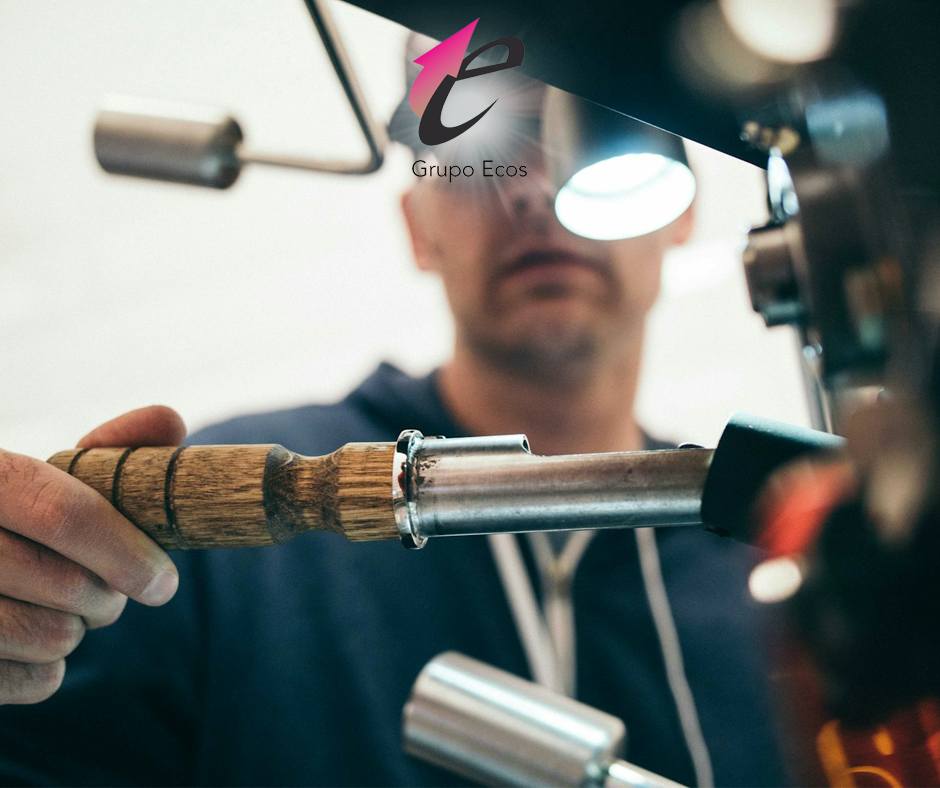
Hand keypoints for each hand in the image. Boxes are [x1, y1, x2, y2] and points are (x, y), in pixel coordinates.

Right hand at [0, 406, 184, 703]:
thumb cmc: (8, 520)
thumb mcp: (41, 477)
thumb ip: (107, 451)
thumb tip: (170, 420)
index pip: (67, 515)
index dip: (127, 553)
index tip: (164, 583)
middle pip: (70, 586)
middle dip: (109, 598)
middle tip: (106, 593)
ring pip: (52, 639)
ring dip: (76, 632)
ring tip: (60, 611)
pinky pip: (31, 682)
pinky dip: (46, 670)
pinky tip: (27, 642)